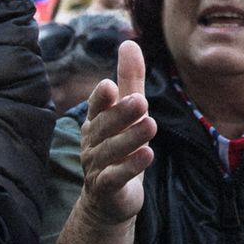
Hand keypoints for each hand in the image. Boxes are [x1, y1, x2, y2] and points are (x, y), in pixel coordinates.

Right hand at [74, 40, 153, 227]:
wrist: (109, 201)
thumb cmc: (118, 150)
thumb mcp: (127, 114)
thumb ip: (130, 80)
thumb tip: (129, 42)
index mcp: (96, 122)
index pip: (97, 107)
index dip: (101, 99)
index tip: (110, 85)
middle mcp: (93, 143)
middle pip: (104, 127)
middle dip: (121, 114)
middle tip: (140, 102)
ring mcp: (97, 167)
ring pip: (111, 151)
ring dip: (131, 138)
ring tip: (151, 125)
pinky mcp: (107, 188)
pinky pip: (116, 177)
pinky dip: (130, 167)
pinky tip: (148, 155)